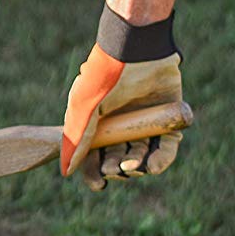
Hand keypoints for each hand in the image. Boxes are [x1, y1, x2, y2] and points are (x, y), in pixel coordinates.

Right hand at [61, 7, 183, 190]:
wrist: (136, 50)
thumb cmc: (104, 77)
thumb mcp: (83, 109)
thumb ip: (76, 140)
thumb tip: (67, 171)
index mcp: (96, 123)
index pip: (93, 156)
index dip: (94, 172)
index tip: (99, 185)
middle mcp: (119, 125)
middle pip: (117, 158)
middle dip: (115, 168)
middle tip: (115, 167)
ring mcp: (144, 122)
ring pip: (141, 155)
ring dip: (136, 166)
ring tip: (133, 164)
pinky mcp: (167, 119)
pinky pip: (167, 147)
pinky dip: (161, 160)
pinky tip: (152, 166)